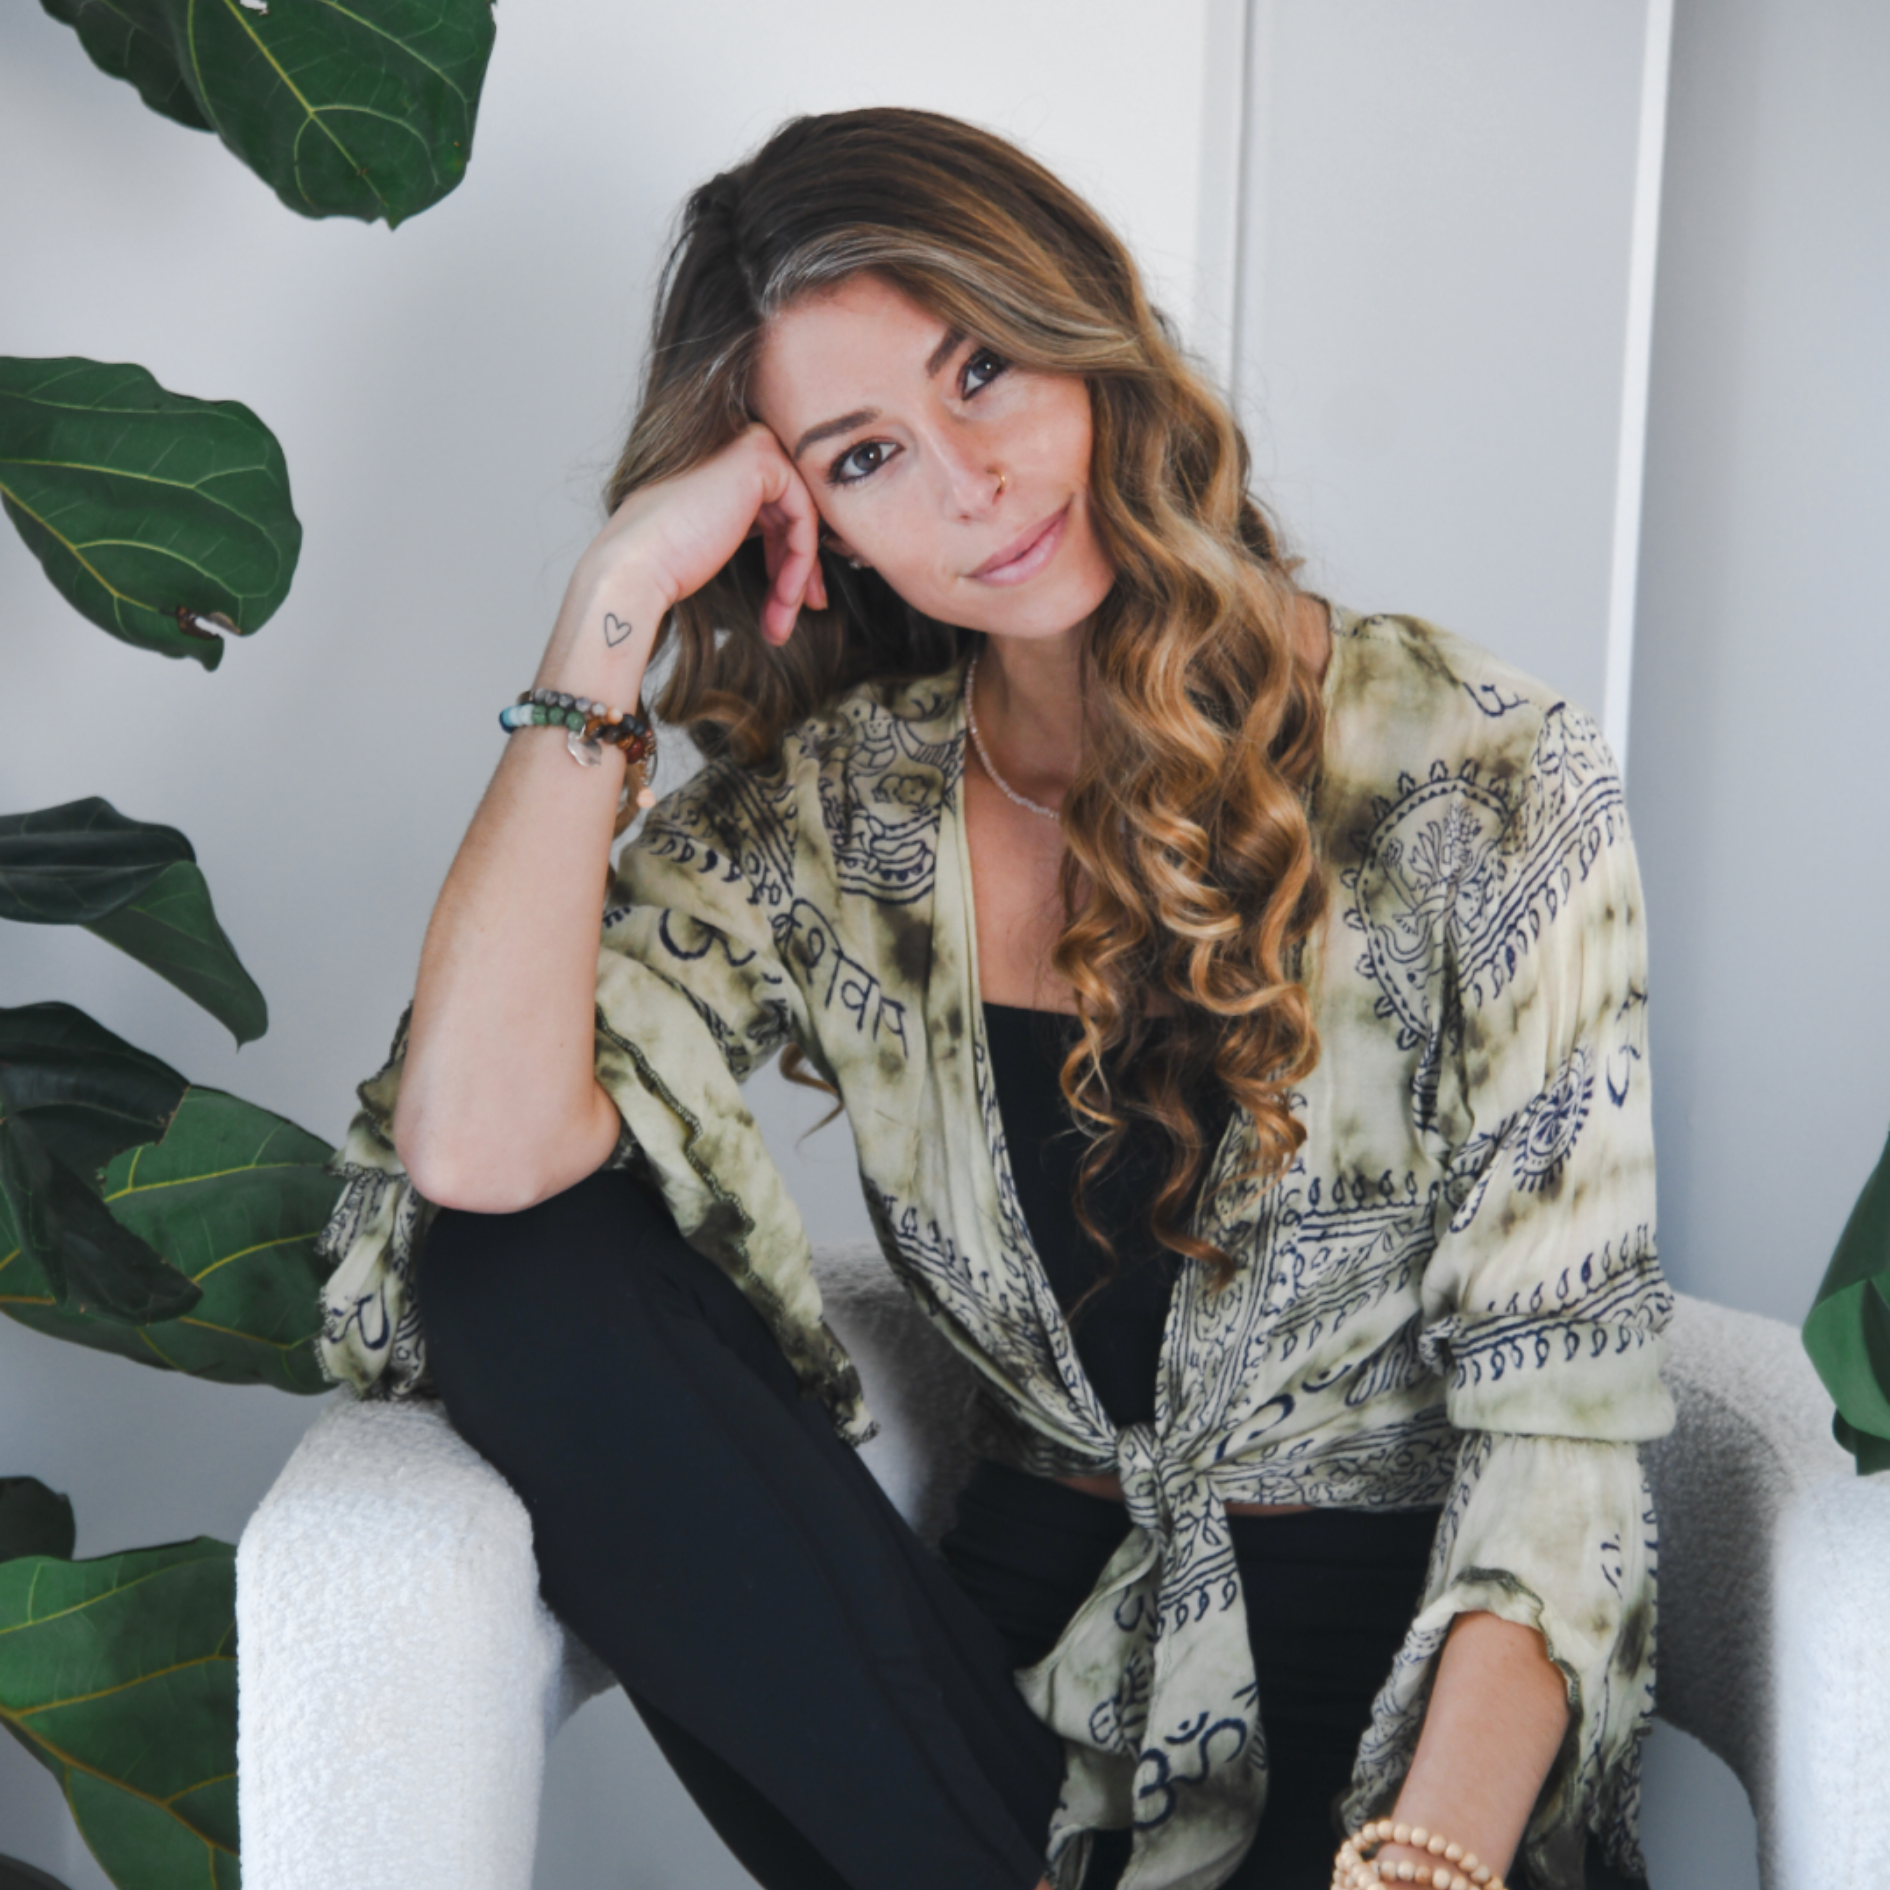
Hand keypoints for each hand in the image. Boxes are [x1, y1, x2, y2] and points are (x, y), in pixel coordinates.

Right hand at [536, 422, 830, 703]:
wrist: (634, 569)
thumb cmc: (662, 563)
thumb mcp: (716, 539)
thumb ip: (750, 528)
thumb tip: (799, 555)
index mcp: (721, 458)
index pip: (776, 507)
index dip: (786, 559)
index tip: (785, 603)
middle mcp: (735, 440)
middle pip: (793, 511)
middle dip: (797, 571)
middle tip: (788, 617)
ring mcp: (748, 443)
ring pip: (801, 518)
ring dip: (796, 577)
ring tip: (781, 621)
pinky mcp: (761, 459)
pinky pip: (804, 517)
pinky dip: (800, 563)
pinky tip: (786, 598)